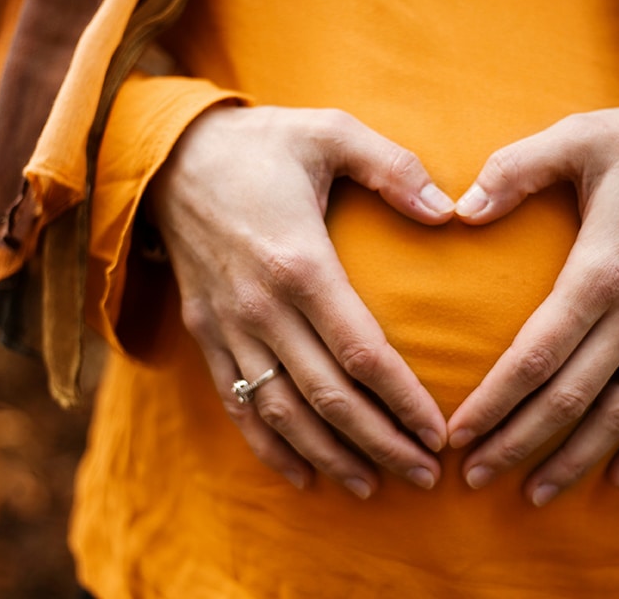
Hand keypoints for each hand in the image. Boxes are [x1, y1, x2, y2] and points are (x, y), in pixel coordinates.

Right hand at [151, 106, 454, 497]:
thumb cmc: (262, 144)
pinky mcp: (207, 336)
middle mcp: (261, 307)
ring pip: (283, 414)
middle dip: (381, 444)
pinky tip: (303, 477)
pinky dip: (269, 448)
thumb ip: (394, 167)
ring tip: (374, 487)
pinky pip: (237, 405)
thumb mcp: (330, 131)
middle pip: (328, 398)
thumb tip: (450, 212)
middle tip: (426, 476)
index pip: (362, 353)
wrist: (168, 156)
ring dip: (330, 457)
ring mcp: (229, 328)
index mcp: (300, 263)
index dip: (403, 400)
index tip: (440, 432)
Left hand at [445, 102, 618, 504]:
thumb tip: (460, 208)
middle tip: (474, 478)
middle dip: (518, 443)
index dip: (494, 403)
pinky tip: (617, 479)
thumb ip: (515, 170)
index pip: (536, 357)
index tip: (458, 435)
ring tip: (534, 495)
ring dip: (575, 459)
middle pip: (570, 399)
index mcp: (602, 272)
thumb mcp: (579, 137)